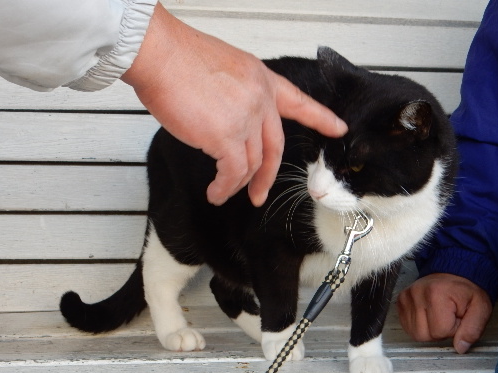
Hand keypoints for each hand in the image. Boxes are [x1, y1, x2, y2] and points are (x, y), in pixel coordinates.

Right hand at [121, 3, 347, 206]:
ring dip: (236, 184)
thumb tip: (225, 120)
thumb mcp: (222, 68)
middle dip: (267, 175)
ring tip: (222, 193)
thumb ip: (235, 96)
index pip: (298, 101)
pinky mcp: (226, 137)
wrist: (160, 54)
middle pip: (274, 146)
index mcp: (261, 79)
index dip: (319, 118)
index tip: (337, 128)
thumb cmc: (178, 58)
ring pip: (252, 164)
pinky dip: (224, 187)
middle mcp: (259, 100)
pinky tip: (215, 192)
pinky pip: (232, 173)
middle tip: (259, 192)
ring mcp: (246, 119)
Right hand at [396, 273, 492, 353]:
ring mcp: (406, 297)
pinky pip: (407, 326)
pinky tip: (428, 315)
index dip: (453, 329)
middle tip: (448, 317)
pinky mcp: (400, 300)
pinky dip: (419, 326)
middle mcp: (416, 294)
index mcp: (436, 294)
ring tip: (438, 316)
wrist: (454, 272)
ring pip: (414, 333)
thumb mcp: (481, 308)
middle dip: (439, 331)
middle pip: (424, 335)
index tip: (458, 317)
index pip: (440, 331)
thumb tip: (460, 348)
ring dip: (429, 330)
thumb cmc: (467, 290)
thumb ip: (473, 329)